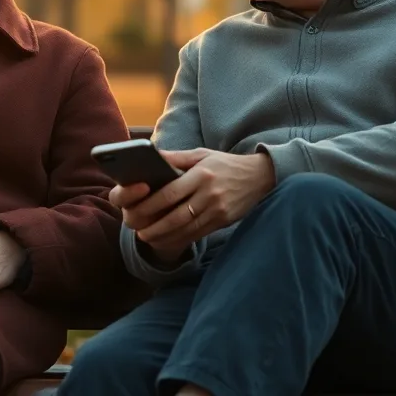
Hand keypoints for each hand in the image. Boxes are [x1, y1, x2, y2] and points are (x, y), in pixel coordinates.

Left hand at [114, 149, 275, 258]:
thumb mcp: (201, 154)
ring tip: (148, 239)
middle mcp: (209, 193)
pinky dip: (181, 239)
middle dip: (155, 227)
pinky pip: (198, 233)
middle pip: (176, 216)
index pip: (171, 193)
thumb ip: (175, 157)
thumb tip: (150, 156)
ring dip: (165, 237)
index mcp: (201, 175)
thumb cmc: (224, 164)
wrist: (259, 176)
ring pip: (186, 229)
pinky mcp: (223, 221)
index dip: (151, 205)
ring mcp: (217, 209)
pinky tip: (167, 241)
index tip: (136, 212)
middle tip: (138, 233)